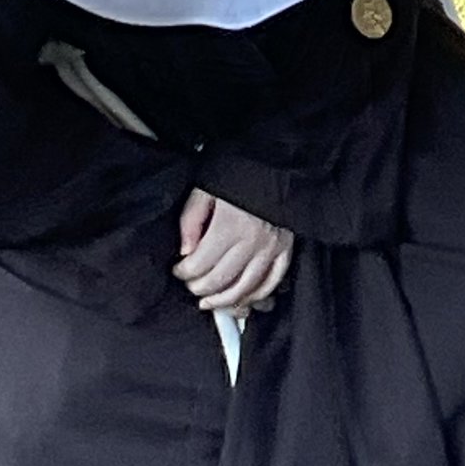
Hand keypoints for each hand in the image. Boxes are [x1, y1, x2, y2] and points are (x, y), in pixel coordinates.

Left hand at [175, 187, 294, 316]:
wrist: (276, 162)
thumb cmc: (237, 174)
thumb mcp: (205, 190)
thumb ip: (190, 221)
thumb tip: (186, 252)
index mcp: (229, 225)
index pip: (200, 265)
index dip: (183, 273)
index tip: (178, 270)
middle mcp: (252, 241)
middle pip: (220, 280)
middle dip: (200, 288)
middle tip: (191, 286)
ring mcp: (272, 247)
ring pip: (245, 288)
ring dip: (225, 301)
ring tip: (210, 302)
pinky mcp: (286, 248)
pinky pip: (272, 281)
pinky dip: (256, 295)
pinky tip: (242, 300)